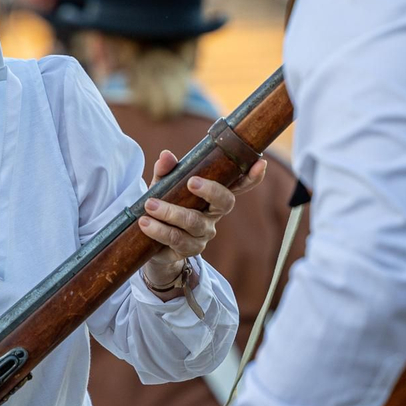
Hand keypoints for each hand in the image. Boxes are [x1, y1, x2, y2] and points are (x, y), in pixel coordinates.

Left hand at [139, 150, 268, 295]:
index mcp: (212, 196)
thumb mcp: (163, 186)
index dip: (251, 176)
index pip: (237, 185)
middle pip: (224, 203)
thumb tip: (167, 155)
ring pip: (194, 222)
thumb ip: (166, 171)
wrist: (150, 243)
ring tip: (149, 205)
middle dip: (211, 191)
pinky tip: (146, 223)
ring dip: (171, 212)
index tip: (259, 163)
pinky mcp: (190, 249)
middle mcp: (213, 214)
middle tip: (191, 182)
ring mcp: (204, 233)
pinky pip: (177, 239)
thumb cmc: (164, 207)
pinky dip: (159, 230)